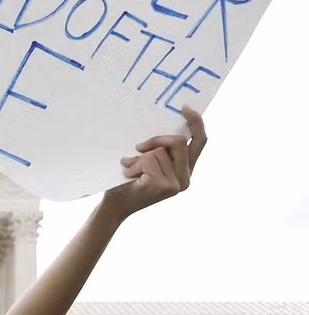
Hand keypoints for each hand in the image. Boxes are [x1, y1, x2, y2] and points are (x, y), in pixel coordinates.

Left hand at [104, 105, 206, 219]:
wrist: (115, 206)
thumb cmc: (129, 182)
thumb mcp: (148, 162)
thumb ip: (161, 150)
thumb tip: (162, 125)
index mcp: (185, 170)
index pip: (200, 142)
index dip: (196, 123)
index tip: (184, 107)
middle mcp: (186, 178)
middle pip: (178, 142)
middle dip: (156, 140)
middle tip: (138, 147)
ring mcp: (176, 184)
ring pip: (160, 151)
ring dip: (139, 157)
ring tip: (130, 168)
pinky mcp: (164, 187)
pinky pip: (149, 160)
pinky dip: (135, 164)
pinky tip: (128, 174)